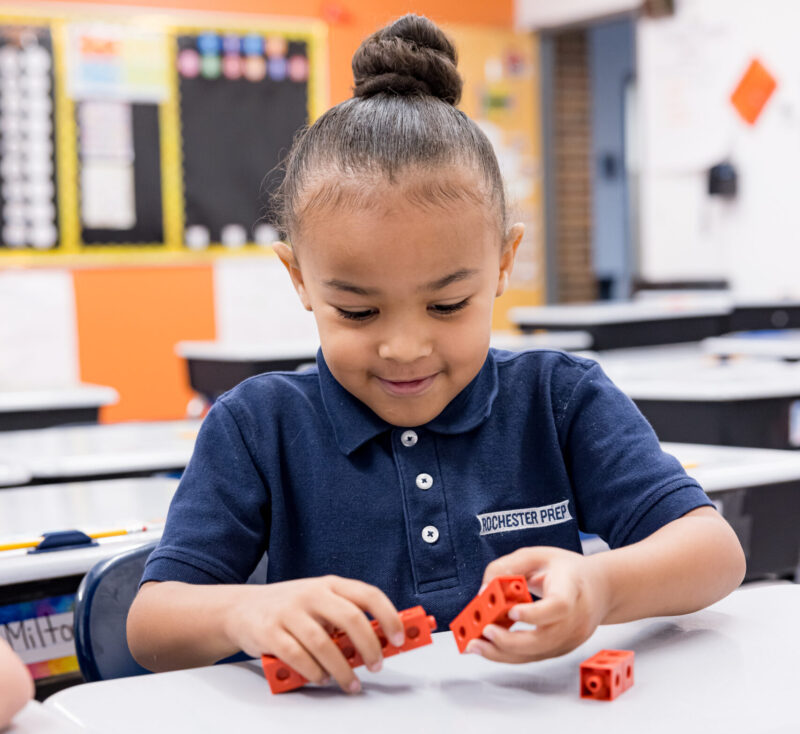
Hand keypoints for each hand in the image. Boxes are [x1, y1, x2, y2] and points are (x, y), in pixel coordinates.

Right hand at [224, 576, 403, 692]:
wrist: (241, 609)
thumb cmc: (289, 608)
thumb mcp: (319, 602)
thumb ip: (345, 616)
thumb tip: (380, 640)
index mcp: (329, 584)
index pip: (368, 594)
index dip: (388, 616)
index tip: (398, 638)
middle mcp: (311, 594)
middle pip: (350, 618)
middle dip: (369, 646)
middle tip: (376, 665)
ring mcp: (289, 612)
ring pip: (323, 643)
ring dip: (342, 669)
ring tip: (350, 682)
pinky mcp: (269, 632)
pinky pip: (297, 657)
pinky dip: (313, 672)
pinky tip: (321, 678)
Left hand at [467, 546, 609, 662]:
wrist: (600, 589)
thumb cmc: (565, 569)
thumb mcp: (536, 555)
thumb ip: (507, 567)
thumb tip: (482, 591)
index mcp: (572, 588)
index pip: (559, 606)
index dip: (535, 613)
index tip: (511, 612)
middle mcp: (576, 618)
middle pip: (545, 638)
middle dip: (509, 641)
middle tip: (483, 632)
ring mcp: (571, 638)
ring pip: (537, 653)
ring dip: (503, 653)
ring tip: (475, 645)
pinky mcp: (562, 649)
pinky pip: (535, 656)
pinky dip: (509, 655)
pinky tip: (488, 647)